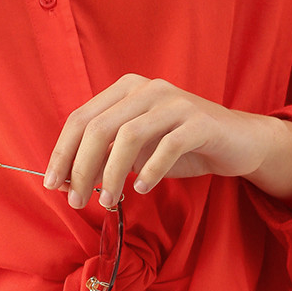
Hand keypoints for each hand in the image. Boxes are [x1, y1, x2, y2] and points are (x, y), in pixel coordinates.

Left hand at [42, 74, 291, 209]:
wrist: (239, 141)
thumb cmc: (182, 146)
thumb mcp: (138, 148)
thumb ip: (106, 155)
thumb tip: (68, 179)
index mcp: (126, 89)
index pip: (81, 118)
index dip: (63, 152)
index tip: (53, 185)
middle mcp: (147, 88)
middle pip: (99, 127)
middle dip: (81, 168)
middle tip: (76, 201)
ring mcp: (175, 102)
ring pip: (128, 136)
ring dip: (112, 173)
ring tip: (109, 202)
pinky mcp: (199, 122)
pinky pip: (167, 146)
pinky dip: (150, 170)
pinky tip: (142, 188)